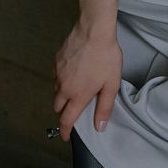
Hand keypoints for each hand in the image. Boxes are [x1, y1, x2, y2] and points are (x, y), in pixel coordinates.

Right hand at [52, 20, 122, 141]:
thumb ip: (104, 108)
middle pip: (58, 107)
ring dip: (63, 95)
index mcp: (78, 96)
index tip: (65, 136)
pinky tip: (74, 72)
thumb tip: (99, 127)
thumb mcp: (111, 84)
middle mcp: (64, 87)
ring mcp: (58, 74)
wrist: (94, 31)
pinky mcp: (56, 61)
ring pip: (56, 91)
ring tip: (76, 89)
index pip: (66, 120)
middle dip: (64, 112)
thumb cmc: (106, 57)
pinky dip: (62, 79)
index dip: (65, 131)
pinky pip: (56, 76)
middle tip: (74, 109)